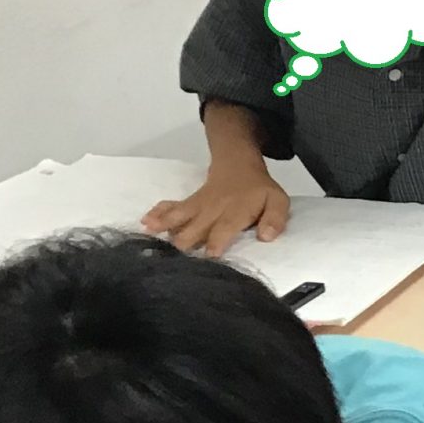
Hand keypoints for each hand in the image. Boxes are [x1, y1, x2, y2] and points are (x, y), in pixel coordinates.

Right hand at [141, 167, 289, 256]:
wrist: (238, 164)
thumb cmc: (259, 190)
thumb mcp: (278, 201)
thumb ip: (275, 219)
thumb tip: (266, 237)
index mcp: (237, 211)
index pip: (225, 228)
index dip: (217, 241)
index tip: (208, 256)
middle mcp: (214, 209)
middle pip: (196, 226)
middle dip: (186, 242)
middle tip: (174, 259)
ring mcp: (199, 205)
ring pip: (180, 215)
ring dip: (166, 226)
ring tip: (151, 235)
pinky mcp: (189, 202)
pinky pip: (172, 205)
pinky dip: (159, 212)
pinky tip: (145, 222)